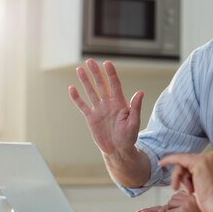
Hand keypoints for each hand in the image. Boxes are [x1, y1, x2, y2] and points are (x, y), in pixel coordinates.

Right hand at [68, 60, 146, 183]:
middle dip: (95, 73)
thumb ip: (135, 107)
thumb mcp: (134, 122)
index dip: (110, 74)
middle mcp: (108, 104)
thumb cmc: (129, 137)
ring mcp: (99, 110)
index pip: (114, 84)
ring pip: (91, 92)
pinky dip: (77, 98)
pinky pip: (82, 106)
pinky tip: (72, 88)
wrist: (118, 150)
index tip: (107, 63)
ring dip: (85, 81)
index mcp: (119, 103)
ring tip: (80, 69)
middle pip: (101, 85)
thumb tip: (140, 92)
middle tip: (90, 61)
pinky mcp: (90, 118)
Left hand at [158, 151, 212, 211]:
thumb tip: (186, 173)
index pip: (194, 162)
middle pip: (188, 161)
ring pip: (183, 161)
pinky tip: (161, 163)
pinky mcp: (199, 162)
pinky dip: (169, 160)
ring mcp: (206, 158)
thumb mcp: (205, 184)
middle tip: (178, 188)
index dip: (185, 173)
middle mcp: (212, 156)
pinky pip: (179, 159)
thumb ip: (198, 175)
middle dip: (181, 175)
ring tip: (181, 189)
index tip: (178, 180)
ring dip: (178, 176)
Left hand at [160, 191, 209, 211]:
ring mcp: (186, 204)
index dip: (175, 204)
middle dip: (170, 208)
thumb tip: (173, 202)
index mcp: (194, 197)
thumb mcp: (195, 211)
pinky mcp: (181, 211)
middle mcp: (190, 198)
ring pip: (169, 205)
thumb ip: (188, 205)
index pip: (179, 194)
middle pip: (173, 199)